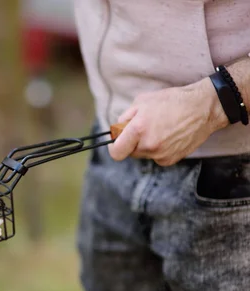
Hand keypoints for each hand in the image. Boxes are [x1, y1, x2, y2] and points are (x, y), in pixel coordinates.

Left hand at [108, 78, 229, 165]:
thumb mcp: (142, 101)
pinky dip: (158, 149)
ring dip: (146, 145)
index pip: (116, 152)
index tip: (117, 141)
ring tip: (160, 129)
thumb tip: (116, 131)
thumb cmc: (172, 101)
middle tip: (144, 128)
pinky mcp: (170, 160)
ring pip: (143, 154)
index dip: (114, 147)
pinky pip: (156, 157)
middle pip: (129, 152)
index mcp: (138, 130)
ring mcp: (160, 155)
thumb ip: (124, 118)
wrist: (204, 107)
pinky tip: (169, 136)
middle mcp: (148, 145)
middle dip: (132, 142)